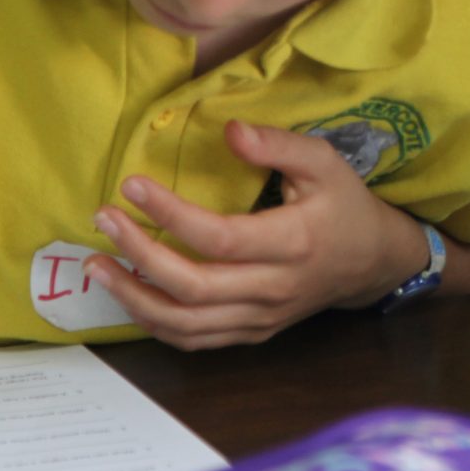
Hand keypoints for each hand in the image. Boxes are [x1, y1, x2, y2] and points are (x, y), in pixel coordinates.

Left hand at [85, 121, 428, 350]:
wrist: (372, 261)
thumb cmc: (344, 205)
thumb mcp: (324, 161)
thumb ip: (278, 144)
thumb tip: (228, 130)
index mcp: (292, 243)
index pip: (219, 237)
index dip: (170, 214)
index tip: (131, 186)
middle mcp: (274, 288)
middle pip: (193, 286)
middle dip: (139, 255)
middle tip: (103, 222)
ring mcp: (261, 317)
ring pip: (186, 324)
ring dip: (134, 298)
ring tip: (97, 267)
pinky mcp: (253, 332)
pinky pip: (195, 340)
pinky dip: (155, 323)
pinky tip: (131, 295)